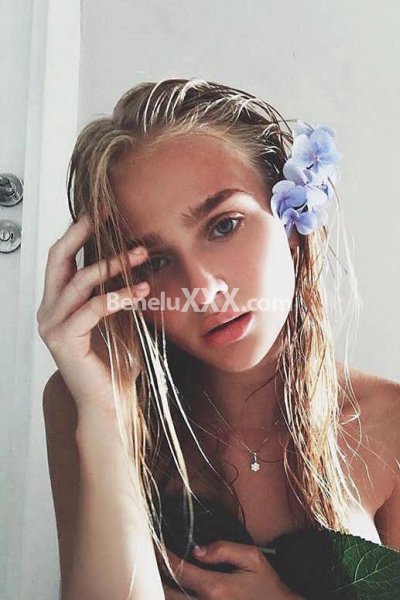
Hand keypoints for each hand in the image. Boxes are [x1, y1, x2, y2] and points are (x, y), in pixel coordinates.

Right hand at [37, 211, 150, 413]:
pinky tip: (142, 290)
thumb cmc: (115, 362)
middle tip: (107, 215)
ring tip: (141, 254)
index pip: (62, 258)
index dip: (77, 232)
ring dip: (113, 264)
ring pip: (80, 281)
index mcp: (57, 303)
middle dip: (82, 233)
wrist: (111, 402)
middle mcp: (48, 311)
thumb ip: (114, 290)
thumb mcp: (116, 317)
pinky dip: (120, 296)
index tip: (100, 211)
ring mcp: (51, 325)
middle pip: (59, 260)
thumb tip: (133, 256)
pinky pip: (93, 308)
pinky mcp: (63, 340)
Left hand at [162, 540, 302, 598]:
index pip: (179, 570)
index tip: (154, 542)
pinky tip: (174, 586)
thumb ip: (224, 549)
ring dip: (163, 587)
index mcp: (216, 589)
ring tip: (158, 570)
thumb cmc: (267, 586)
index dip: (163, 555)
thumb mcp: (252, 559)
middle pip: (167, 592)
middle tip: (149, 556)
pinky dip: (175, 596)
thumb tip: (196, 550)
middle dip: (157, 573)